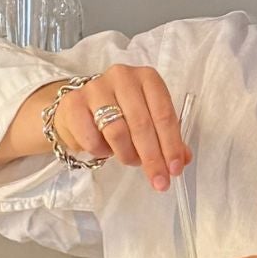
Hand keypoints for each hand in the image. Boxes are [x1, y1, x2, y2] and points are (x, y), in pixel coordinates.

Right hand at [53, 65, 190, 191]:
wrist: (80, 110)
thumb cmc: (119, 114)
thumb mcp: (149, 121)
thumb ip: (167, 138)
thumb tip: (182, 160)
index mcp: (148, 78)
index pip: (164, 114)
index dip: (171, 145)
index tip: (174, 169)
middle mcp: (123, 76)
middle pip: (142, 124)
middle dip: (152, 158)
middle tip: (159, 181)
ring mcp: (96, 88)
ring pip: (117, 132)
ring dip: (127, 155)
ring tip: (130, 160)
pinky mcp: (73, 103)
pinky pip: (92, 138)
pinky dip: (101, 151)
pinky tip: (105, 148)